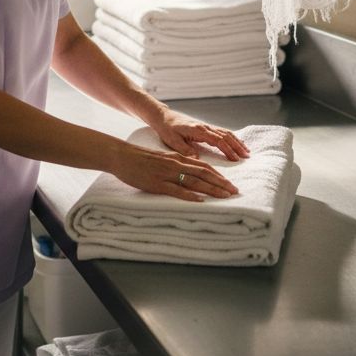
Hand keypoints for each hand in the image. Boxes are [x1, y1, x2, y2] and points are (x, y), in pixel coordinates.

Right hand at [111, 142, 238, 202]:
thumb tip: (189, 172)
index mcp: (177, 158)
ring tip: (225, 196)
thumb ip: (176, 164)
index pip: (204, 166)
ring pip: (194, 181)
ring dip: (212, 189)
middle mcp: (176, 164)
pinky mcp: (157, 183)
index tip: (230, 184)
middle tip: (235, 192)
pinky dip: (190, 195)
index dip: (219, 175)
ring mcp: (167, 174)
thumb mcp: (162, 158)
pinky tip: (201, 200)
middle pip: (204, 173)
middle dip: (221, 183)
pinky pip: (176, 190)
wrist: (121, 156)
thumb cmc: (140, 158)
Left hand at [148, 110, 249, 161]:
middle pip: (226, 136)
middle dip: (237, 146)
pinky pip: (222, 132)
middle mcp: (205, 127)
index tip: (235, 159)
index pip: (217, 140)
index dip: (228, 150)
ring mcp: (206, 127)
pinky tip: (236, 142)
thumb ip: (185, 150)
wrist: (163, 117)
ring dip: (237, 142)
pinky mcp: (205, 128)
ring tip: (246, 151)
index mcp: (198, 130)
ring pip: (226, 133)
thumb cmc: (166, 129)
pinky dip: (231, 137)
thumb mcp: (173, 141)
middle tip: (246, 157)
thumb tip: (197, 159)